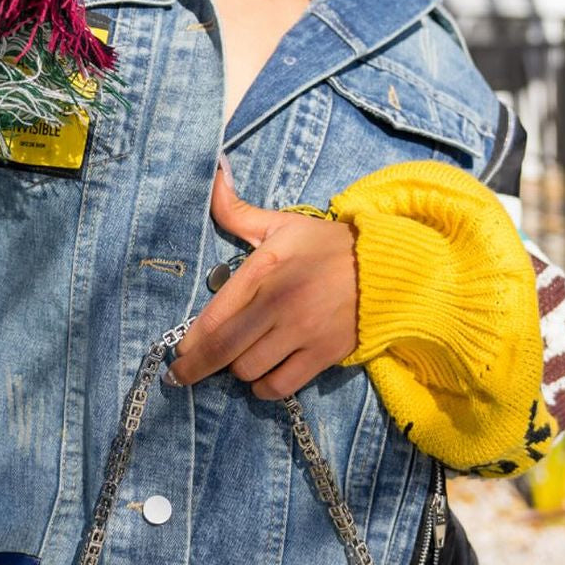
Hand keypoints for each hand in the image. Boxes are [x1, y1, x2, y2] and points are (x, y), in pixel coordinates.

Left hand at [165, 164, 360, 400]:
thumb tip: (212, 176)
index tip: (177, 353)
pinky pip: (281, 386)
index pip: (215, 316)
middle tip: (183, 376)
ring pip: (250, 370)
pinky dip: (265, 387)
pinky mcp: (324, 355)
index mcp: (264, 269)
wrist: (386, 267)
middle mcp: (279, 304)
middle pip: (225, 350)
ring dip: (237, 371)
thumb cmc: (326, 245)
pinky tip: (262, 378)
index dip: (191, 342)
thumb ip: (238, 211)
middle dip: (197, 368)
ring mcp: (302, 332)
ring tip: (237, 361)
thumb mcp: (282, 224)